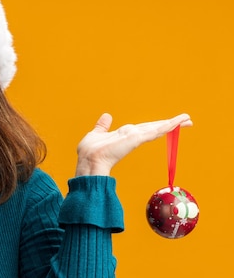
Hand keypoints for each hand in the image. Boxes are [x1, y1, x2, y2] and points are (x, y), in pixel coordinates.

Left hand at [75, 113, 192, 175]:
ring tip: (187, 119)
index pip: (144, 128)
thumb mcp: (96, 134)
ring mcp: (135, 138)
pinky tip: (177, 123)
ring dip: (173, 123)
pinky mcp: (136, 139)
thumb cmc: (90, 151)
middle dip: (170, 124)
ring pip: (157, 128)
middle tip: (187, 120)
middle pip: (154, 128)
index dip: (156, 125)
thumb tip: (107, 116)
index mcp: (124, 135)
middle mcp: (132, 136)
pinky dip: (166, 126)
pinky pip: (154, 131)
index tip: (168, 122)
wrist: (89, 161)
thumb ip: (103, 126)